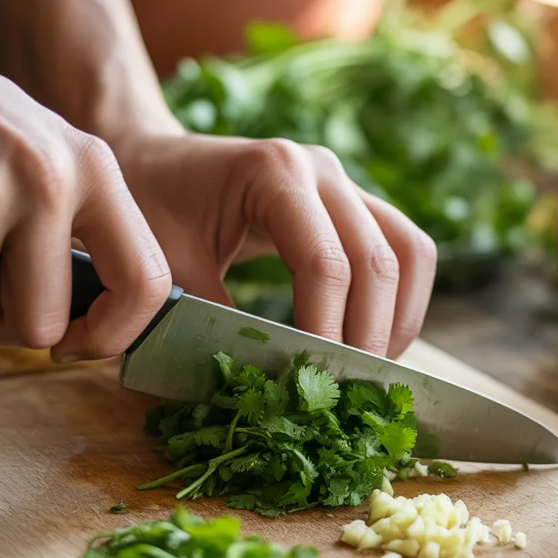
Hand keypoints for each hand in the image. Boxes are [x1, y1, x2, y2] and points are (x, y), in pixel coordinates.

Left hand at [114, 129, 436, 357]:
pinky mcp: (352, 201)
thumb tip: (259, 387)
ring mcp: (342, 181)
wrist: (151, 163)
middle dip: (369, 336)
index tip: (314, 385)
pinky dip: (402, 300)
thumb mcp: (164, 266)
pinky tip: (375, 344)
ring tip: (371, 374)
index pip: (325, 265)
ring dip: (399, 319)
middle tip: (349, 394)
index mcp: (272, 173)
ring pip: (409, 252)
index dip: (327, 333)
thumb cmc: (148, 210)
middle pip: (379, 261)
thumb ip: (208, 321)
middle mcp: (319, 168)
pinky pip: (404, 248)